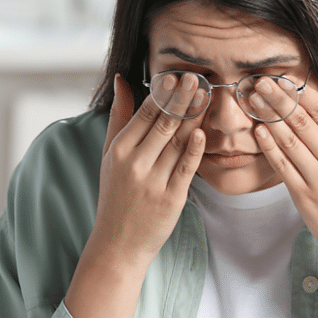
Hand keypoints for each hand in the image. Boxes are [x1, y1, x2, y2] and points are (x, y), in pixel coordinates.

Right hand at [94, 73, 205, 261]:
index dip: (163, 93)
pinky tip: (203, 131)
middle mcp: (135, 164)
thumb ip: (119, 116)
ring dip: (194, 117)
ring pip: (178, 142)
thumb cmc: (116, 195)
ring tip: (207, 95)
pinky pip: (186, 168)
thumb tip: (122, 79)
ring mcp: (153, 181)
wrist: (118, 242)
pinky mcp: (171, 198)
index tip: (178, 75)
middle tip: (196, 77)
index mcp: (119, 150)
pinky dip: (195, 149)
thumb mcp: (110, 155)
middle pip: (163, 124)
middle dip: (181, 99)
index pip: (145, 114)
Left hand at [253, 76, 317, 317]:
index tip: (283, 78)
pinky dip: (269, 147)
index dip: (300, 93)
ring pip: (288, 141)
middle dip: (277, 99)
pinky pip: (282, 166)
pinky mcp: (303, 196)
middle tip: (259, 82)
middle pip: (301, 122)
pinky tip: (258, 130)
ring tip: (252, 100)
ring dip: (268, 118)